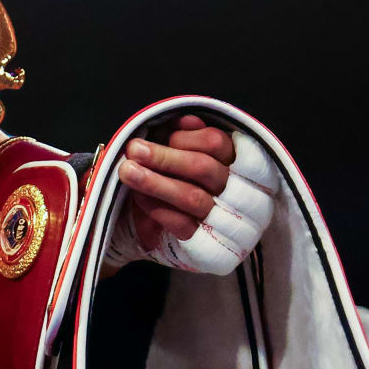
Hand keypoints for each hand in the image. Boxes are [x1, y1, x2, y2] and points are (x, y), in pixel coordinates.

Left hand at [112, 115, 275, 274]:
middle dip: (164, 157)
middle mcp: (241, 193)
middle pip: (204, 169)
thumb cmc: (176, 181)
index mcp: (241, 164)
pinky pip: (181, 224)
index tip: (160, 134)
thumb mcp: (181, 153)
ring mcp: (227, 223)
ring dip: (155, 182)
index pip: (217, 143)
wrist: (162, 230)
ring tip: (127, 171)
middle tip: (133, 149)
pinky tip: (137, 197)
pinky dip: (156, 207)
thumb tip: (185, 120)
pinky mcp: (209, 248)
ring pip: (192, 197)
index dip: (185, 137)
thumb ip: (184, 135)